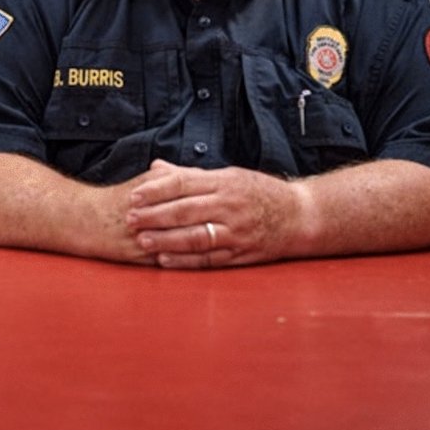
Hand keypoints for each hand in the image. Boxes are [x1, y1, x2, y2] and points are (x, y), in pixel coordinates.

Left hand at [124, 159, 305, 268]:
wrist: (300, 216)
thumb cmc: (259, 192)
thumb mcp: (228, 175)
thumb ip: (190, 175)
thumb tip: (156, 168)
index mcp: (224, 183)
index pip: (184, 184)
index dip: (156, 191)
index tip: (134, 196)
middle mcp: (230, 206)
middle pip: (186, 210)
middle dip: (155, 215)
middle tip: (130, 219)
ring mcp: (236, 232)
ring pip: (196, 236)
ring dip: (166, 240)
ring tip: (143, 240)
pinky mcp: (241, 253)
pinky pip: (210, 259)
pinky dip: (186, 261)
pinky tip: (165, 260)